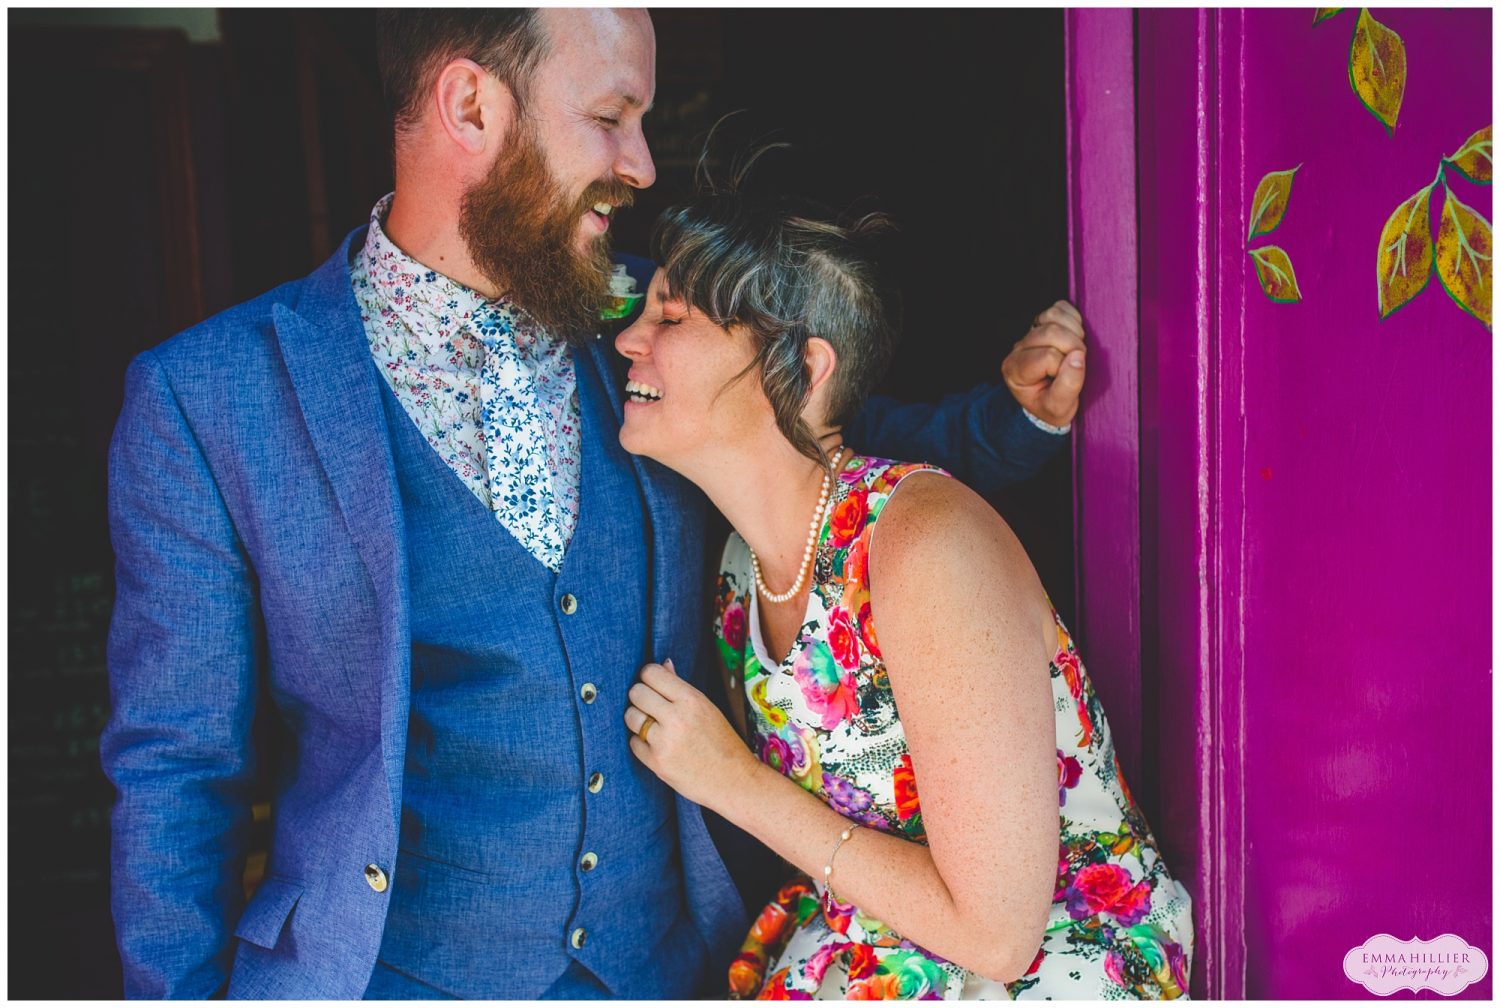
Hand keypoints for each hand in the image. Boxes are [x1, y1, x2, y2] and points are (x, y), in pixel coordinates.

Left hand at [625, 659, 758, 809]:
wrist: (733, 780)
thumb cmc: (722, 742)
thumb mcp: (707, 708)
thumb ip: (681, 687)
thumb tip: (663, 664)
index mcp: (691, 699)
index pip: (651, 673)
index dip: (649, 677)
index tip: (653, 685)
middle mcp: (676, 718)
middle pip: (636, 692)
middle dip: (641, 697)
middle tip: (651, 706)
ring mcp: (664, 741)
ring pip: (630, 716)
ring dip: (638, 719)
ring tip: (653, 726)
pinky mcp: (656, 762)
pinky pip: (633, 742)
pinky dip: (641, 743)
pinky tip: (657, 745)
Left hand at [999, 300, 1086, 428]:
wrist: (1048, 401)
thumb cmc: (1051, 407)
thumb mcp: (1059, 408)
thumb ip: (1068, 387)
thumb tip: (1078, 357)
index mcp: (1016, 371)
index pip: (1048, 356)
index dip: (1066, 366)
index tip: (1069, 379)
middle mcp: (1018, 349)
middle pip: (1051, 332)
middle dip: (1074, 346)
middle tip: (1079, 362)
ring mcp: (1029, 332)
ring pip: (1053, 316)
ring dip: (1074, 331)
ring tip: (1077, 350)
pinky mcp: (1042, 322)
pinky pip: (1060, 308)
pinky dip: (1074, 319)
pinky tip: (1075, 337)